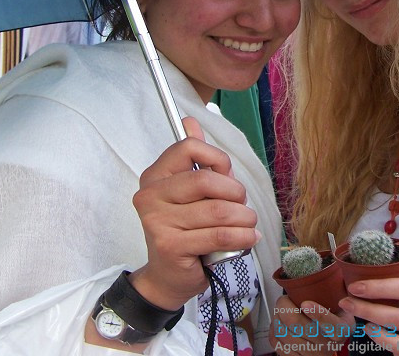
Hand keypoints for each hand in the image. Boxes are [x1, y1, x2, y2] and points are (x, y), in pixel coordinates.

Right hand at [129, 117, 260, 310]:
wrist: (168, 277)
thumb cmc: (185, 231)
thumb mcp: (191, 193)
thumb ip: (195, 160)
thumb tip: (190, 121)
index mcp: (155, 176)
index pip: (188, 148)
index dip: (217, 160)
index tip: (227, 176)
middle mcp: (150, 196)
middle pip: (206, 179)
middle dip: (235, 193)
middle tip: (242, 206)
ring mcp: (157, 222)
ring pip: (218, 211)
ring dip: (244, 218)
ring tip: (249, 225)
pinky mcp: (171, 246)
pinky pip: (220, 235)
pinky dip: (243, 237)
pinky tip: (248, 238)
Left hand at [271, 295, 354, 354]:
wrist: (328, 343)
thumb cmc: (332, 318)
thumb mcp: (342, 305)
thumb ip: (335, 291)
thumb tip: (319, 268)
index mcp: (341, 329)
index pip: (331, 325)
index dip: (318, 314)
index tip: (306, 304)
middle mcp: (327, 344)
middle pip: (299, 326)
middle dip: (284, 307)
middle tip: (283, 299)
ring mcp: (312, 354)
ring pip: (284, 334)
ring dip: (276, 317)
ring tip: (280, 310)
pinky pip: (277, 344)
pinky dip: (273, 330)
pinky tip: (278, 323)